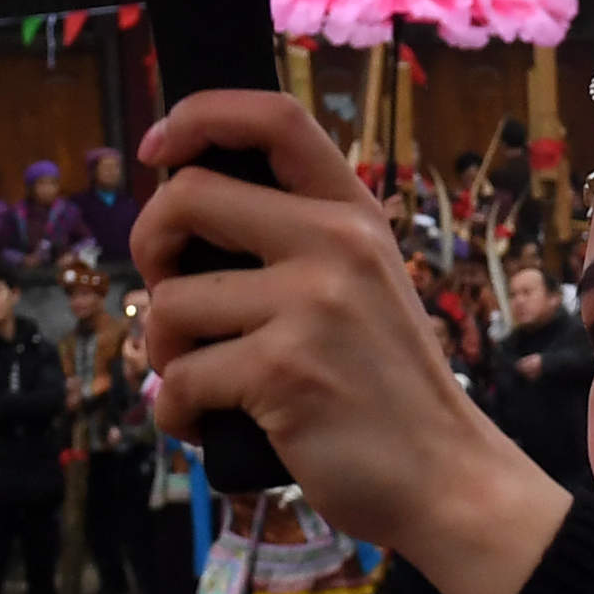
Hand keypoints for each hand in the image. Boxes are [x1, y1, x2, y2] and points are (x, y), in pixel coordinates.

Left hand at [129, 92, 567, 593]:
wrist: (446, 476)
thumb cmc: (385, 388)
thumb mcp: (363, 286)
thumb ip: (295, 243)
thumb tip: (176, 221)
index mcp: (353, 213)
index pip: (273, 117)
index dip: (198, 116)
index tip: (158, 149)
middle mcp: (336, 243)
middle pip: (186, 197)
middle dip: (147, 247)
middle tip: (168, 298)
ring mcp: (312, 305)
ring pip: (170, 302)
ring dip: (164, 352)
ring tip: (202, 382)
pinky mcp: (285, 371)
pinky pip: (180, 380)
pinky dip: (176, 413)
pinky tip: (207, 427)